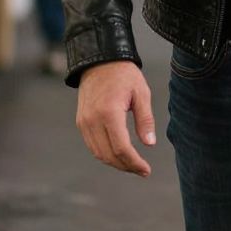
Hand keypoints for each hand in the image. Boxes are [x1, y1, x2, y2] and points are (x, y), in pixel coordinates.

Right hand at [77, 60, 156, 176]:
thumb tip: (149, 144)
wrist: (99, 60)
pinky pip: (92, 145)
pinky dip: (105, 154)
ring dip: (115, 163)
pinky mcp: (81, 121)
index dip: (134, 163)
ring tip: (132, 164)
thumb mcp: (141, 92)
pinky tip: (118, 154)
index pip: (121, 148)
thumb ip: (145, 119)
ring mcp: (84, 122)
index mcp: (110, 113)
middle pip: (109, 155)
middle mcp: (93, 120)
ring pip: (98, 153)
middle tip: (141, 170)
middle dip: (126, 166)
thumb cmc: (124, 74)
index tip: (146, 170)